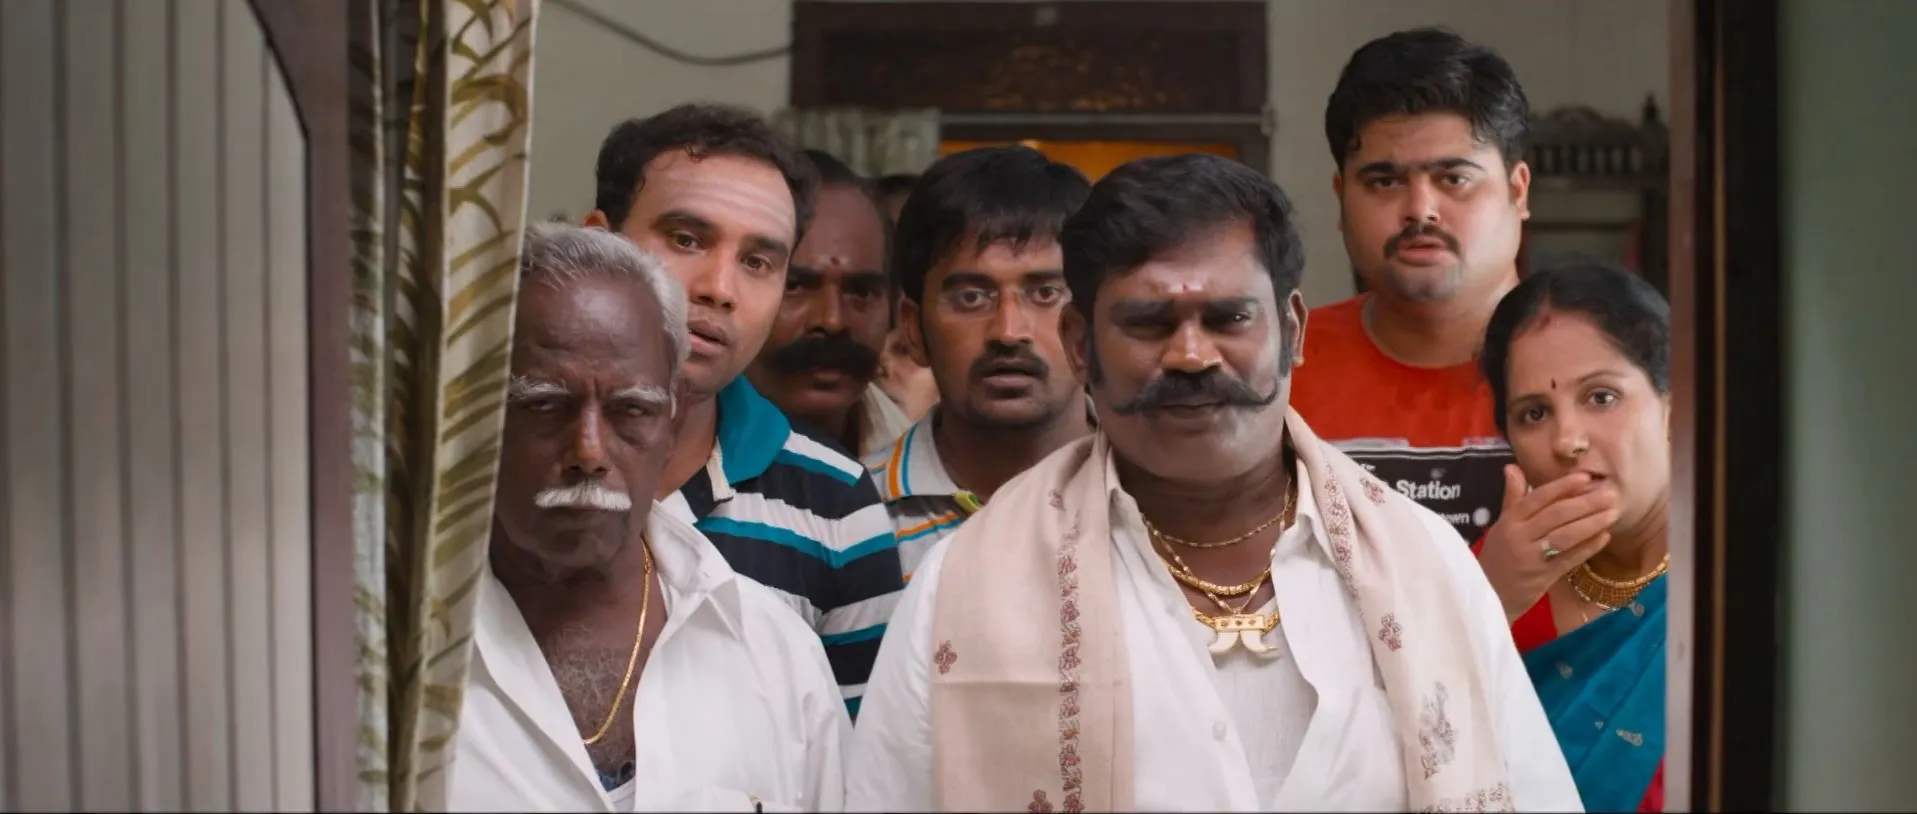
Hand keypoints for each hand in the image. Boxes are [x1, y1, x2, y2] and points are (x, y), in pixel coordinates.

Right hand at [1479, 465, 1619, 622]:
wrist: (1488, 596)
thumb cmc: (1496, 558)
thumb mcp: (1500, 526)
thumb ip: (1512, 498)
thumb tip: (1513, 467)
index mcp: (1509, 521)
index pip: (1537, 498)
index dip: (1562, 486)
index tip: (1586, 477)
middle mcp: (1519, 537)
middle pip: (1556, 515)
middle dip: (1585, 503)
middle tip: (1610, 494)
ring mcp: (1531, 558)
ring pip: (1565, 536)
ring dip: (1591, 523)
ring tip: (1613, 513)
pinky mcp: (1543, 578)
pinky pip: (1570, 559)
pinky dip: (1588, 547)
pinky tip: (1604, 537)